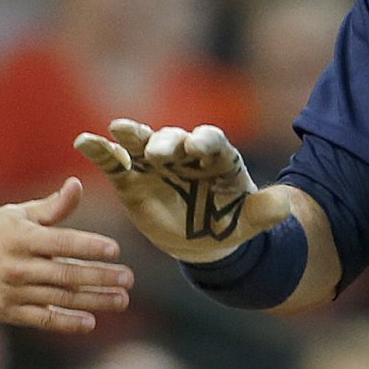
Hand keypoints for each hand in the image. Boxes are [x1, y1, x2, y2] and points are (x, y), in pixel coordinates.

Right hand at [0, 178, 132, 332]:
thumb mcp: (21, 214)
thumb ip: (53, 206)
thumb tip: (77, 184)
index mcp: (22, 237)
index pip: (61, 243)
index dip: (89, 247)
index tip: (115, 250)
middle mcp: (17, 265)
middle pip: (65, 274)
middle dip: (100, 277)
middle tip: (128, 279)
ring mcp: (12, 291)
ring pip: (59, 298)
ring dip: (93, 301)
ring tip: (121, 299)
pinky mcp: (7, 311)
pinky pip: (42, 319)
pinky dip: (66, 322)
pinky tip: (90, 321)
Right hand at [73, 119, 292, 262]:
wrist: (201, 239)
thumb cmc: (228, 223)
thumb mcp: (248, 222)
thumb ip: (264, 212)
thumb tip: (284, 205)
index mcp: (216, 158)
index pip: (212, 141)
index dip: (205, 141)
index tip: (199, 145)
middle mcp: (183, 153)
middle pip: (174, 139)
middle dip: (167, 143)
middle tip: (159, 153)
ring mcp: (155, 162)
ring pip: (142, 143)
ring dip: (131, 136)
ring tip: (118, 129)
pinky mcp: (131, 177)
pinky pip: (114, 161)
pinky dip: (100, 150)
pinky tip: (84, 141)